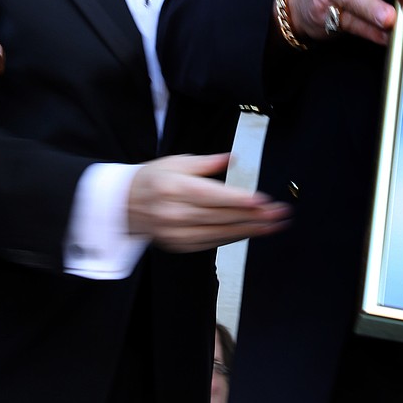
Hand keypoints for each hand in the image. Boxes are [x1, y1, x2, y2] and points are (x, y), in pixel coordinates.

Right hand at [128, 153, 290, 251]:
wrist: (123, 205)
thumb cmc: (153, 178)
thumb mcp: (177, 162)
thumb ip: (207, 163)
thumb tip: (233, 158)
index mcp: (174, 187)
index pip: (212, 196)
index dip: (239, 199)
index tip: (263, 200)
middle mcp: (174, 212)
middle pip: (220, 216)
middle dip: (253, 216)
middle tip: (279, 213)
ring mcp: (175, 232)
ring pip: (218, 233)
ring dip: (249, 230)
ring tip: (273, 225)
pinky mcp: (178, 244)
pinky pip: (210, 243)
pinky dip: (233, 238)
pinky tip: (251, 233)